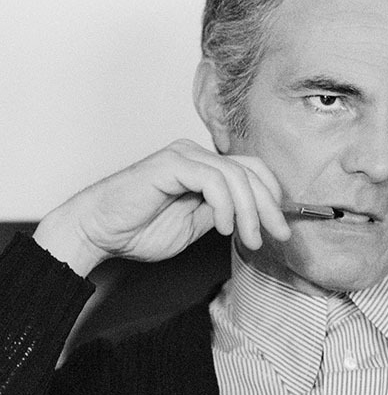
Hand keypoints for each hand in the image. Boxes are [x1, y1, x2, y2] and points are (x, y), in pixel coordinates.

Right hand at [34, 140, 290, 276]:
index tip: (280, 229)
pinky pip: (213, 180)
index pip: (252, 172)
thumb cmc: (139, 228)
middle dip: (270, 206)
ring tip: (247, 239)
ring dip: (249, 211)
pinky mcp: (172, 163)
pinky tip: (223, 227)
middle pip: (251, 171)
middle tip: (277, 235)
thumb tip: (254, 217)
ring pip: (236, 176)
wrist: (99, 231)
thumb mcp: (196, 226)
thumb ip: (223, 214)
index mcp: (205, 168)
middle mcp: (197, 156)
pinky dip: (225, 205)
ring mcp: (184, 156)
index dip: (272, 198)